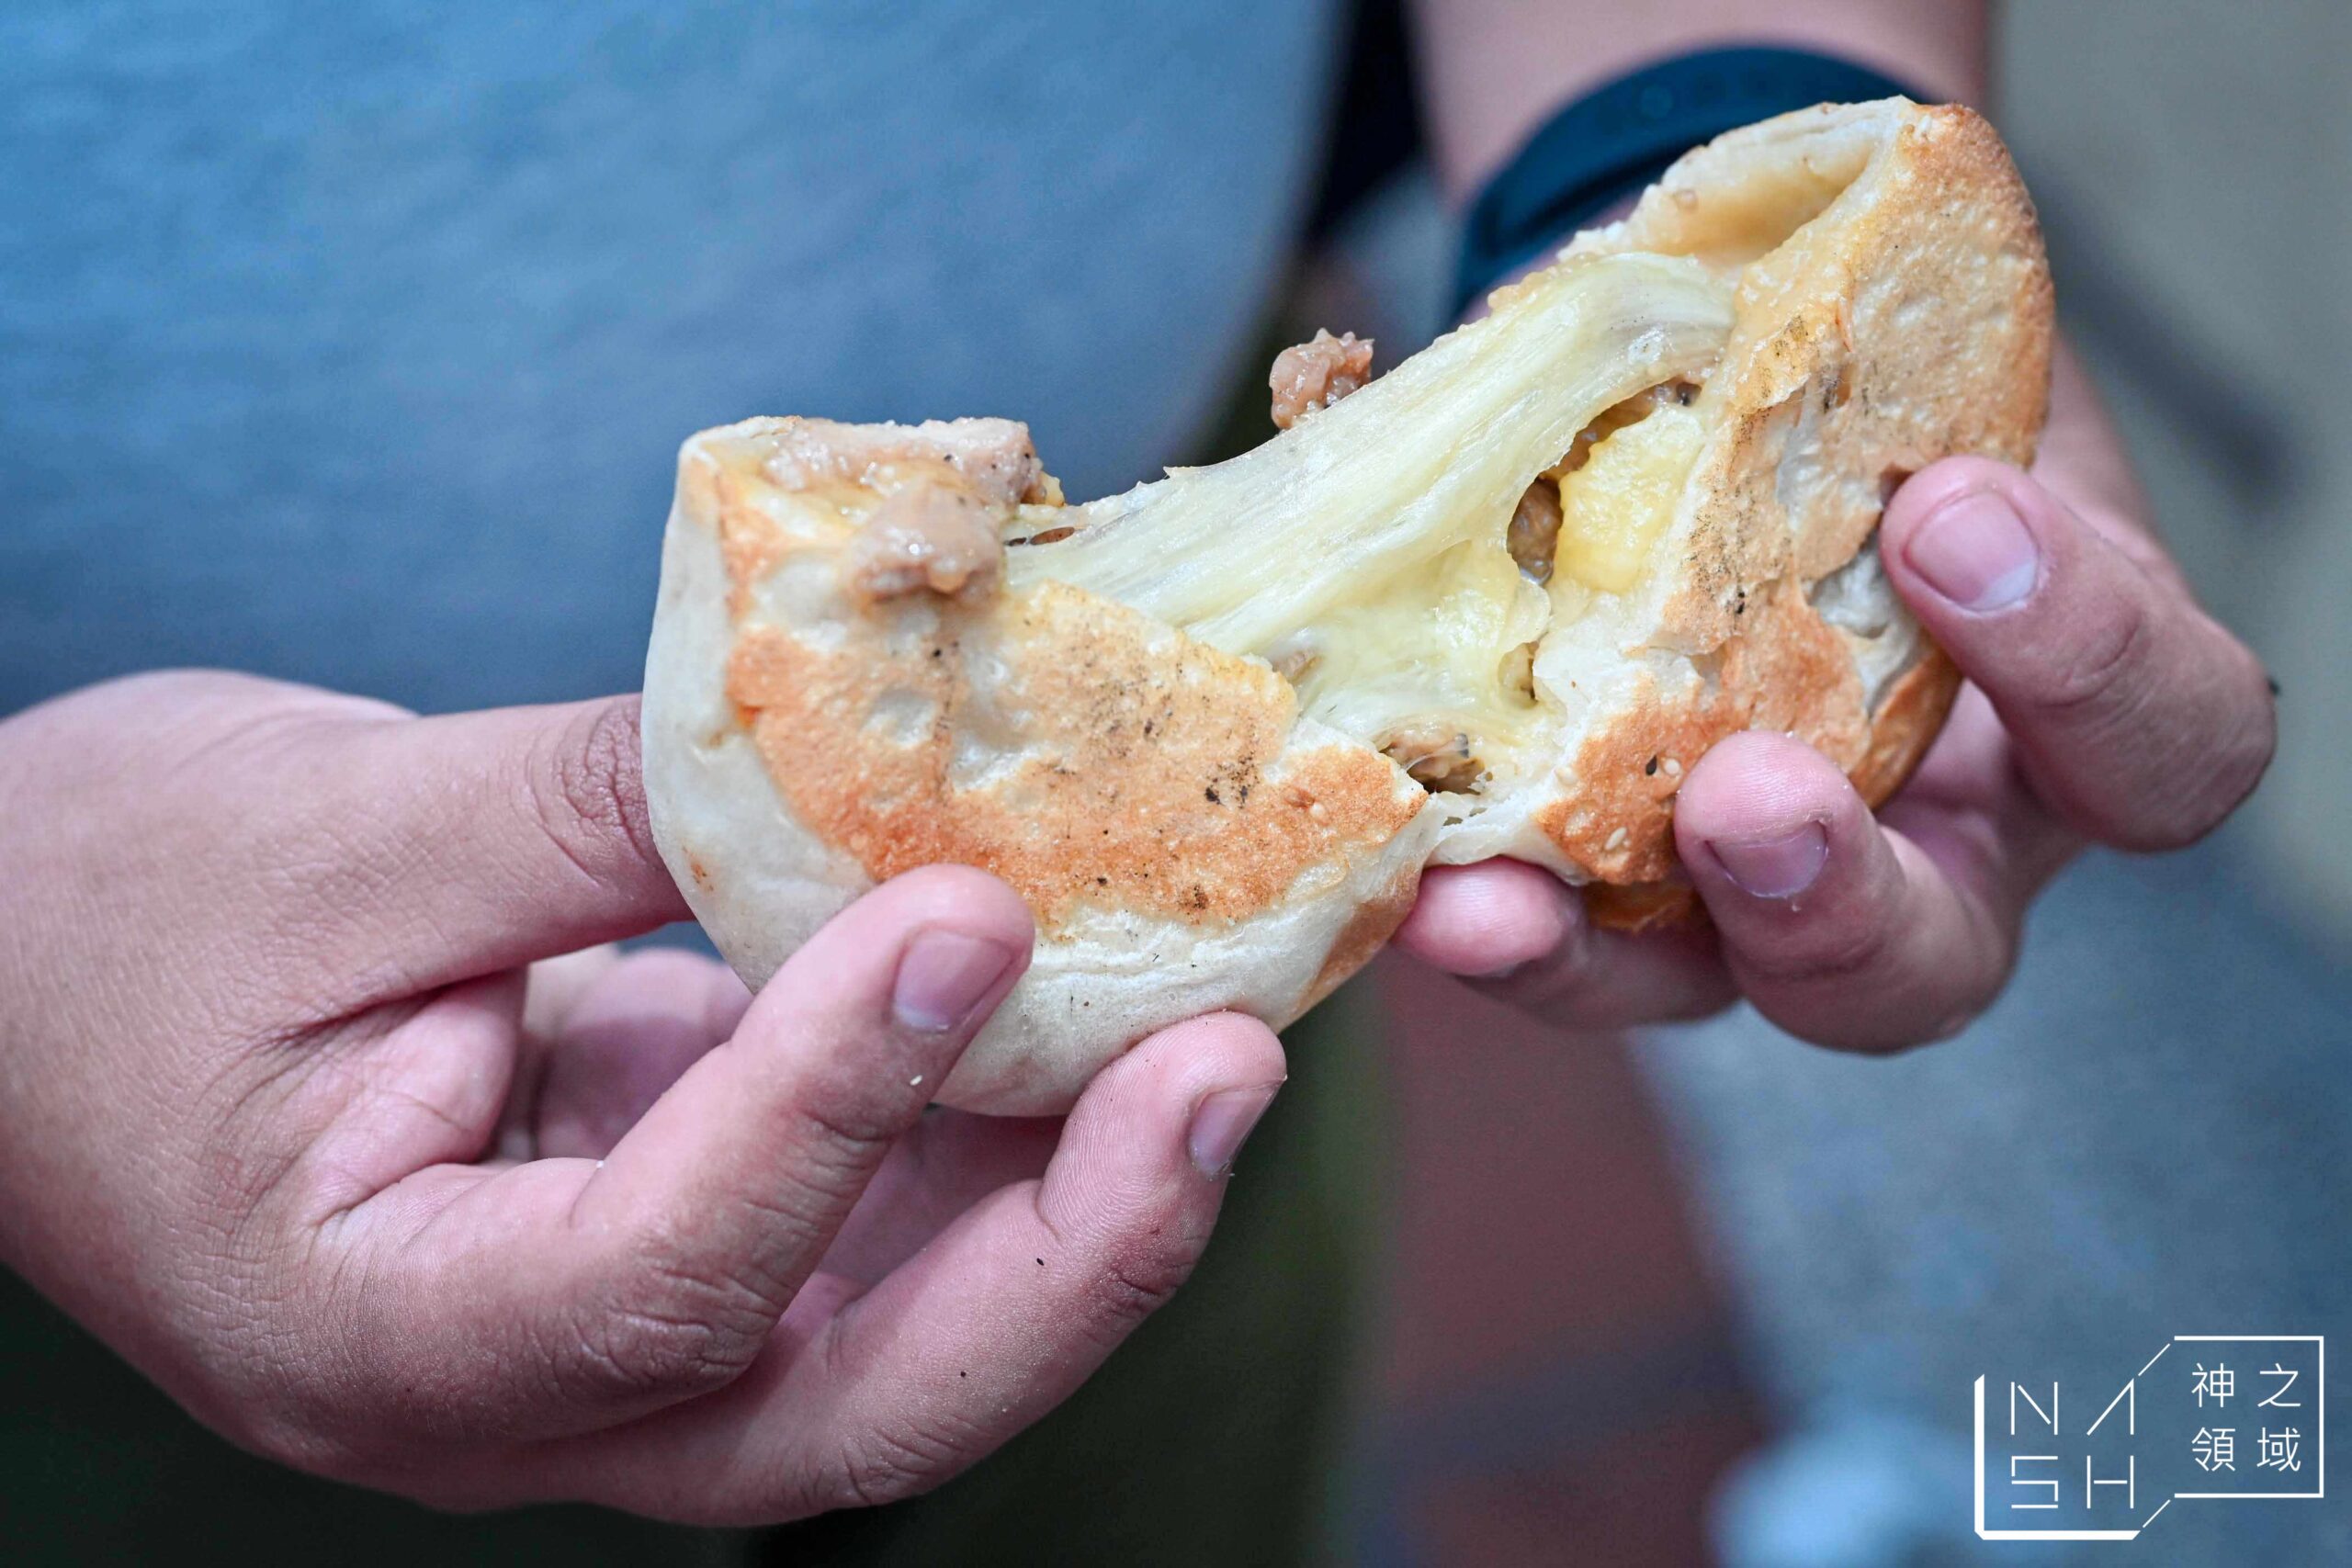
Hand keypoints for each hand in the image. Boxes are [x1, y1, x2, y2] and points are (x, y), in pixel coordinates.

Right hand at [0, 673, 1281, 1520]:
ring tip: (1227, 1031)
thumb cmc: (120, 904)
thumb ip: (589, 806)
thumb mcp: (326, 831)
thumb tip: (871, 746)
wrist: (42, 963)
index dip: (823, 1114)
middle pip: (846, 1412)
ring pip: (906, 1347)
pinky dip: (1017, 1134)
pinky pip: (893, 1232)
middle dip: (1063, 1261)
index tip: (964, 916)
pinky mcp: (702, 1239)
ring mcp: (633, 1341)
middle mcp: (530, 1392)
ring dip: (1083, 1206)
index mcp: (374, 1329)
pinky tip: (1117, 1004)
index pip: (643, 1283)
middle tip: (1224, 1071)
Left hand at [1396, 350, 2276, 1048]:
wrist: (1706, 378)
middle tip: (1748, 801)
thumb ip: (1870, 383)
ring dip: (1601, 960)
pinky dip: (1490, 922)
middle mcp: (1931, 834)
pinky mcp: (1613, 893)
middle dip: (1838, 897)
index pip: (2160, 743)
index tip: (1954, 516)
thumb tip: (1689, 326)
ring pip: (1717, 990)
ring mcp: (1757, 885)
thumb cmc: (1842, 364)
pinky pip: (1562, 945)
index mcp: (2064, 712)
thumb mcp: (1900, 357)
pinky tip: (1414, 882)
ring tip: (1494, 902)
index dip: (2085, 659)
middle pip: (1934, 959)